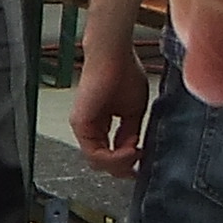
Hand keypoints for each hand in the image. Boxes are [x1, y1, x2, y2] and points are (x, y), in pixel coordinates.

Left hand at [72, 39, 151, 178]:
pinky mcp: (80, 123)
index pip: (109, 155)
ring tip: (136, 154)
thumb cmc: (123, 73)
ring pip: (97, 162)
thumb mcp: (134, 111)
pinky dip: (114, 158)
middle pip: (102, 163)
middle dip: (123, 167)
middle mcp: (90, 127)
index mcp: (101, 124)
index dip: (127, 164)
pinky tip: (129, 151)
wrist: (114, 56)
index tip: (141, 164)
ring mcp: (83, 126)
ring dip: (121, 163)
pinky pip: (94, 154)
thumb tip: (132, 151)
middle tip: (138, 164)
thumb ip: (130, 133)